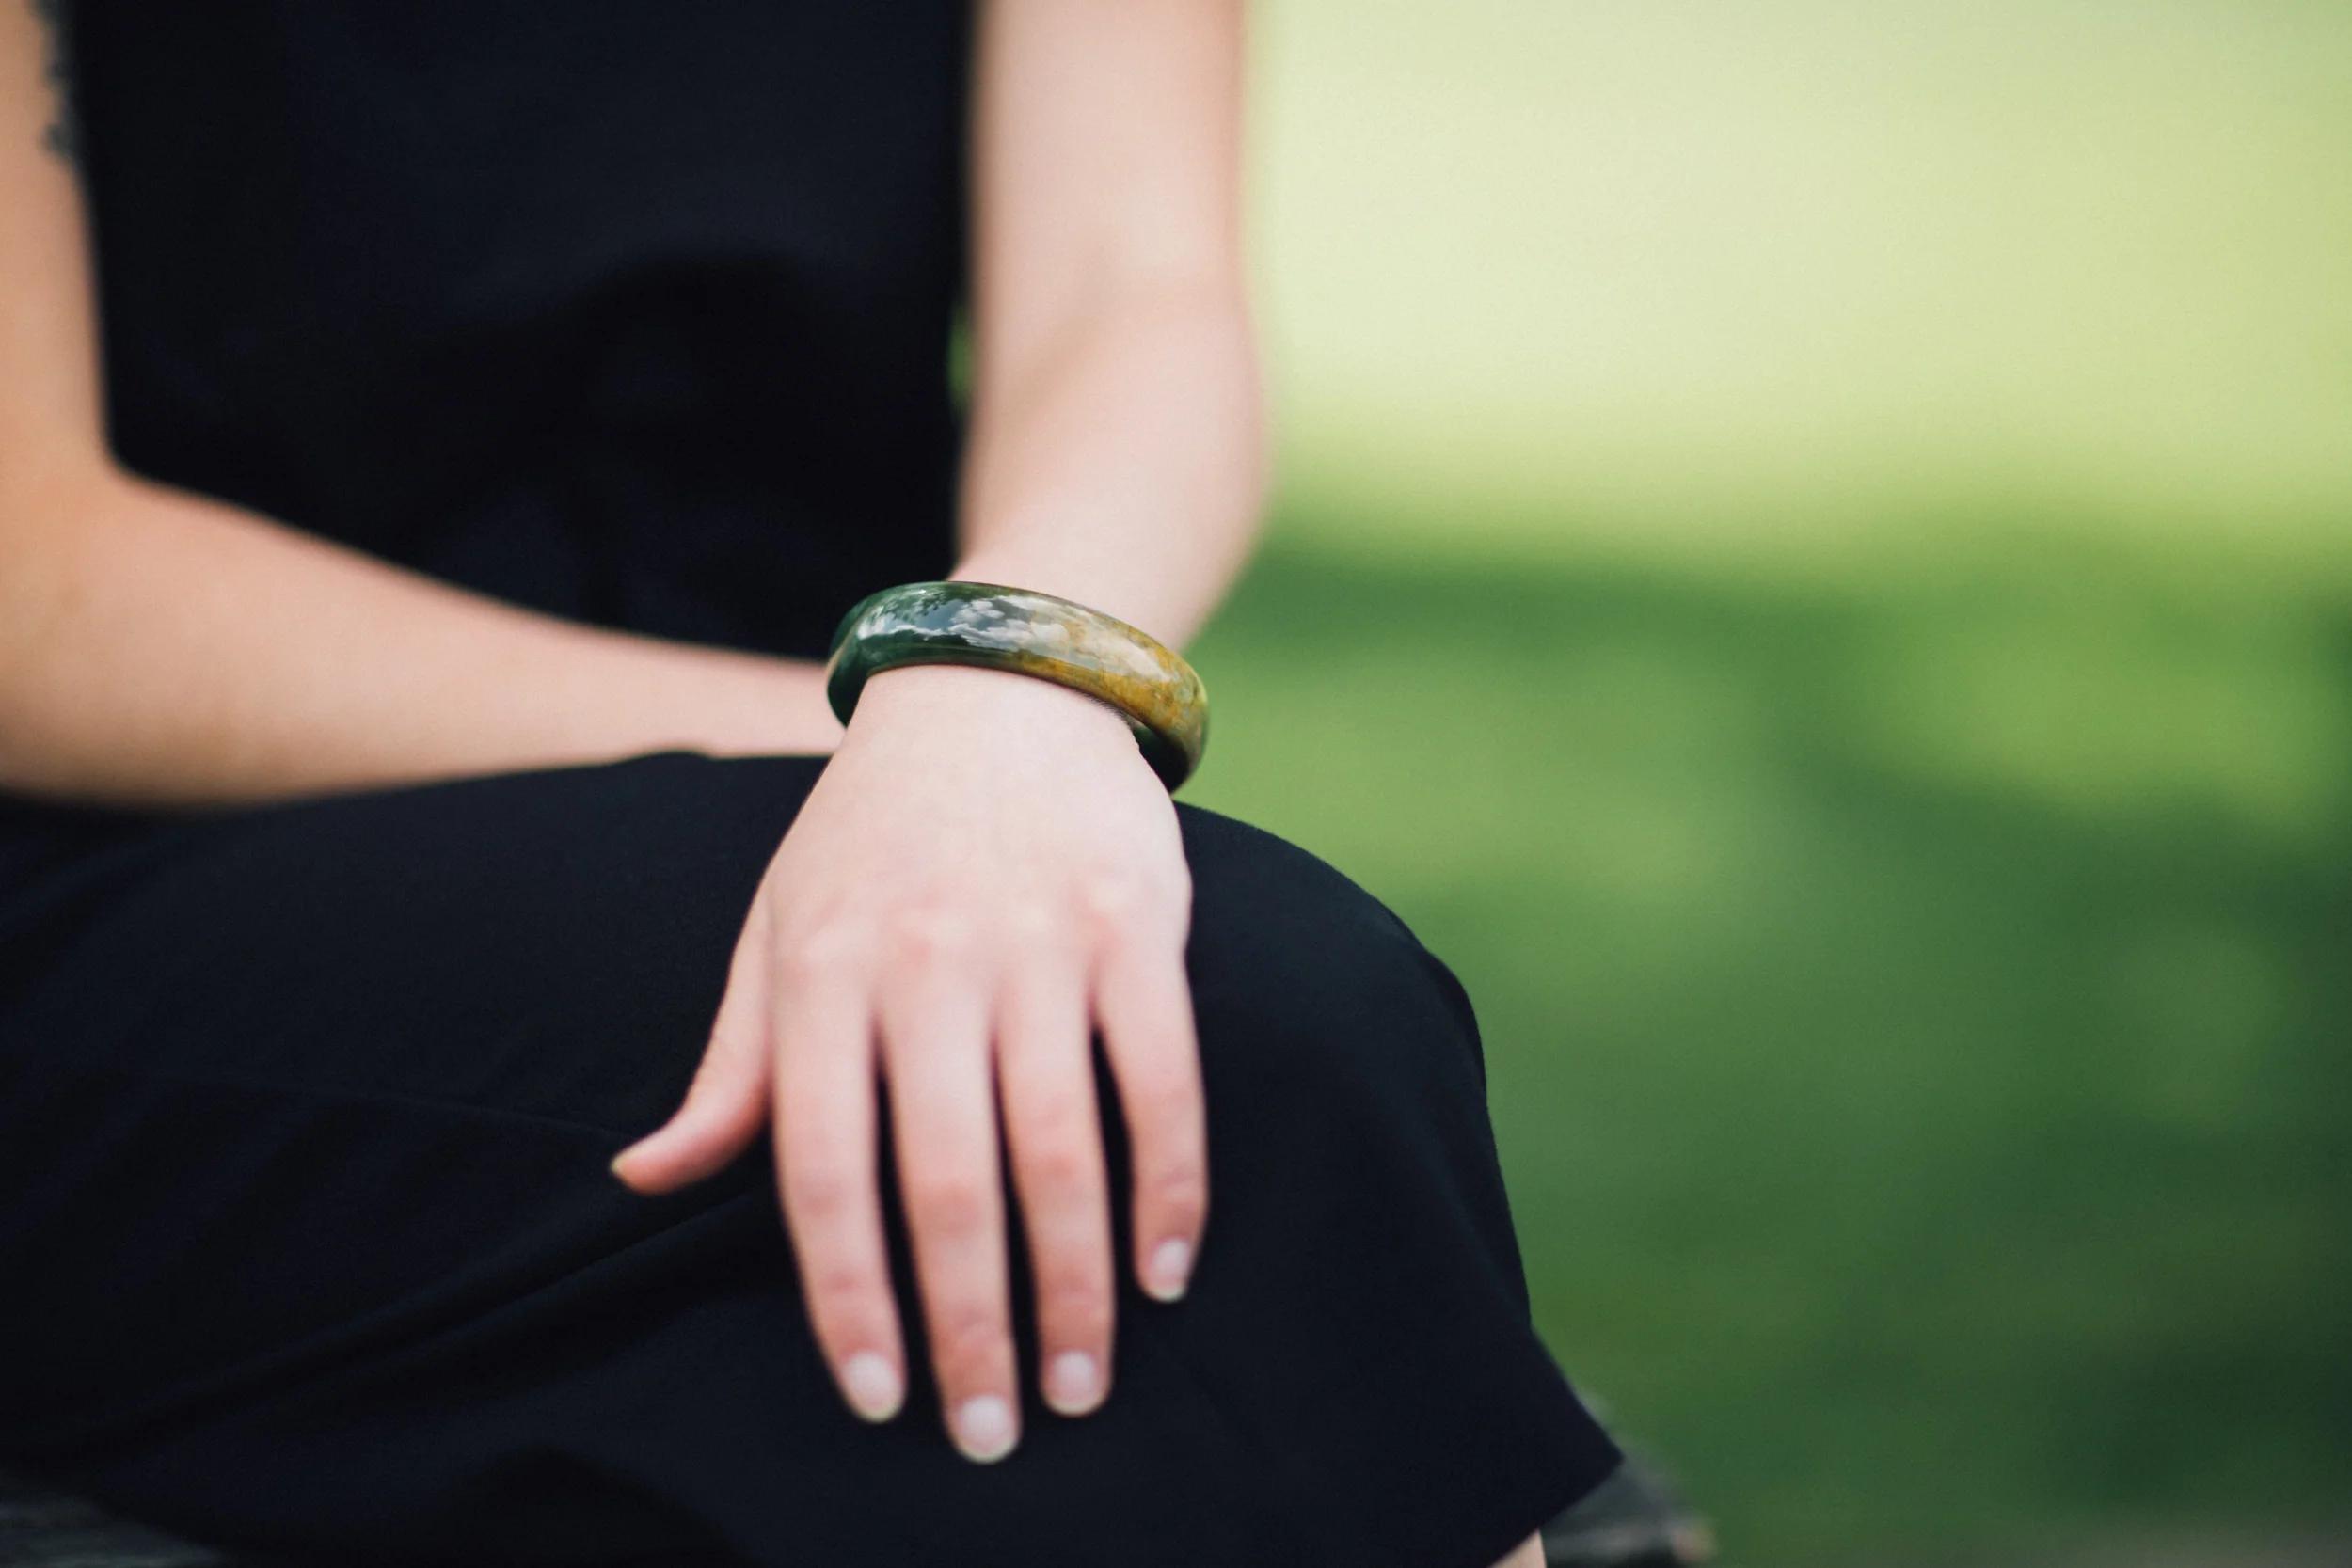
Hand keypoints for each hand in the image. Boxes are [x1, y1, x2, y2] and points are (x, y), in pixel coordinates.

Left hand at [612, 663, 1206, 1462]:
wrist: (997, 688)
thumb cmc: (870, 833)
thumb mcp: (774, 928)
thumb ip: (728, 1062)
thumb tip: (641, 1177)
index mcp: (821, 975)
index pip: (818, 1168)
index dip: (847, 1296)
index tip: (875, 1396)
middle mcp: (926, 962)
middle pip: (948, 1181)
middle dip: (971, 1326)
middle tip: (997, 1430)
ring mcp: (1038, 941)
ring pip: (1061, 1146)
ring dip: (1077, 1283)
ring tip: (1082, 1380)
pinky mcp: (1137, 921)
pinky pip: (1162, 1077)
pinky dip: (1170, 1185)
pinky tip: (1164, 1269)